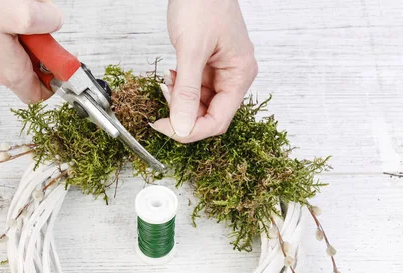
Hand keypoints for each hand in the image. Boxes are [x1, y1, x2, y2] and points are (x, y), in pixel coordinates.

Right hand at [0, 0, 63, 103]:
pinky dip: (0, 23)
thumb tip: (54, 24)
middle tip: (32, 22)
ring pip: (10, 49)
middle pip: (27, 67)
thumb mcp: (19, 13)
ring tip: (7, 10)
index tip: (61, 58)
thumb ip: (46, 23)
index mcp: (7, 72)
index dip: (55, 77)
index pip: (39, 93)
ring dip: (17, 30)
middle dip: (36, 44)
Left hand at [152, 0, 257, 142]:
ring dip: (180, 101)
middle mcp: (234, 75)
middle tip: (162, 107)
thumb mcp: (191, 49)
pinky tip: (171, 76)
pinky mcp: (207, 65)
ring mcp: (220, 71)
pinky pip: (194, 89)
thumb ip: (187, 91)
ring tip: (167, 84)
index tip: (166, 129)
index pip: (218, 120)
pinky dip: (179, 88)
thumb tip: (182, 126)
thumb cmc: (203, 2)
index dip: (191, 130)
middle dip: (184, 115)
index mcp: (240, 74)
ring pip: (200, 104)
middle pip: (210, 115)